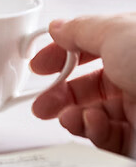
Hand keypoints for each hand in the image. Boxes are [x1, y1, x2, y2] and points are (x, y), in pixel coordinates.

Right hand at [31, 14, 135, 154]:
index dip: (62, 56)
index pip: (89, 49)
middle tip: (42, 104)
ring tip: (68, 116)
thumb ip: (79, 30)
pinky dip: (95, 133)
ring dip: (76, 116)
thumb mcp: (112, 31)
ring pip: (97, 115)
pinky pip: (110, 139)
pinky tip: (90, 124)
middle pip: (90, 86)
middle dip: (62, 94)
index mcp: (130, 45)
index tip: (40, 66)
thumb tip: (58, 28)